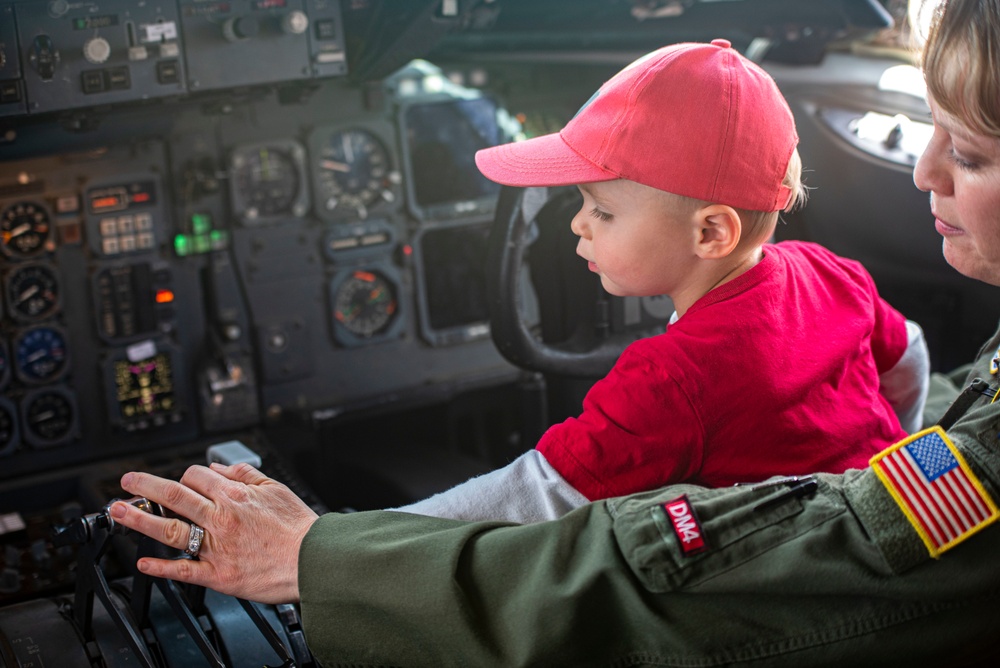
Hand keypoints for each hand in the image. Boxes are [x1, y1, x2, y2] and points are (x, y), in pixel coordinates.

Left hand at [110, 462, 319, 603]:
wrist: (313, 559)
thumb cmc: (298, 527)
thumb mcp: (276, 488)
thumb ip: (244, 474)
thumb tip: (218, 466)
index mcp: (234, 495)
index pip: (196, 476)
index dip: (183, 475)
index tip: (178, 480)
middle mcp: (221, 518)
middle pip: (173, 496)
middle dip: (144, 486)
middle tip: (126, 482)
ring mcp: (216, 547)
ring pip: (170, 529)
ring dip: (139, 519)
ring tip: (118, 512)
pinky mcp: (219, 574)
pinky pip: (184, 570)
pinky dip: (161, 568)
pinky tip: (143, 563)